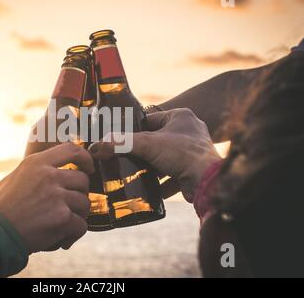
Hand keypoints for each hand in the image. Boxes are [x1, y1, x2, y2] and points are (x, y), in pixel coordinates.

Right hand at [0, 143, 94, 252]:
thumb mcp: (13, 179)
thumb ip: (35, 173)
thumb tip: (51, 172)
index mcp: (37, 163)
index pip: (71, 150)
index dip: (85, 159)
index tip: (89, 168)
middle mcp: (49, 176)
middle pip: (82, 181)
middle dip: (80, 195)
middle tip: (70, 207)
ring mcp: (57, 196)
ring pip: (84, 204)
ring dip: (77, 216)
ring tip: (62, 225)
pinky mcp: (62, 217)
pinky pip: (81, 225)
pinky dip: (74, 234)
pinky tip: (62, 239)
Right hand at [89, 108, 220, 201]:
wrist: (207, 181)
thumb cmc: (183, 154)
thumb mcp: (148, 144)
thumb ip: (121, 143)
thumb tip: (97, 146)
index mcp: (180, 116)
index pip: (149, 119)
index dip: (133, 129)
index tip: (119, 139)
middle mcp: (188, 131)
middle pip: (156, 140)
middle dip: (141, 150)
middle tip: (123, 157)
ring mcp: (193, 151)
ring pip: (164, 158)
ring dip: (150, 166)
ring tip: (132, 172)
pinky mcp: (193, 170)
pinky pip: (172, 174)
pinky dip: (160, 182)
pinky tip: (147, 188)